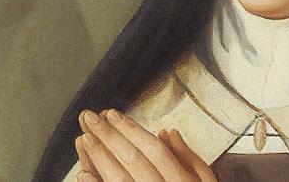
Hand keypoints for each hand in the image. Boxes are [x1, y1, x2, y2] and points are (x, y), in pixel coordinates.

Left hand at [75, 109, 216, 180]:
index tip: (113, 114)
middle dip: (110, 137)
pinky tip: (82, 174)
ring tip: (84, 138)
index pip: (154, 149)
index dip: (132, 130)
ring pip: (119, 179)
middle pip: (133, 160)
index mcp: (181, 180)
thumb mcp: (206, 180)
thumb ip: (189, 157)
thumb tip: (168, 133)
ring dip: (100, 158)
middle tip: (91, 118)